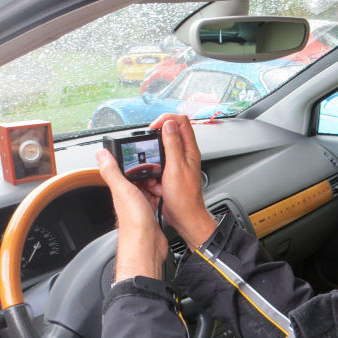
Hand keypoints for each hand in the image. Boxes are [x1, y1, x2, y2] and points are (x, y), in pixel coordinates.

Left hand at [96, 148, 167, 280]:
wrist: (146, 244)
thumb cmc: (134, 222)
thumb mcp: (123, 189)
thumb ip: (112, 171)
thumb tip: (101, 154)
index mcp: (121, 190)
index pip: (125, 171)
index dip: (135, 164)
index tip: (143, 157)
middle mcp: (129, 198)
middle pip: (139, 179)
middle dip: (149, 174)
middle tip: (156, 173)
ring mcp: (140, 206)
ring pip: (148, 189)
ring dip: (156, 184)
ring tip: (160, 185)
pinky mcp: (151, 214)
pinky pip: (156, 200)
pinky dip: (161, 195)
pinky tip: (164, 195)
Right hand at [148, 114, 216, 248]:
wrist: (185, 218)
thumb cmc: (185, 198)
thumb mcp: (176, 168)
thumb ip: (172, 144)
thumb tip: (168, 124)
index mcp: (189, 150)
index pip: (181, 121)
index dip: (166, 120)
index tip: (153, 127)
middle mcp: (185, 155)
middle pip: (169, 134)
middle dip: (155, 141)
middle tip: (147, 148)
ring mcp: (177, 164)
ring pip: (161, 152)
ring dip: (153, 159)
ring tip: (152, 170)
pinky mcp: (170, 174)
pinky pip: (157, 167)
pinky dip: (152, 173)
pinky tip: (154, 183)